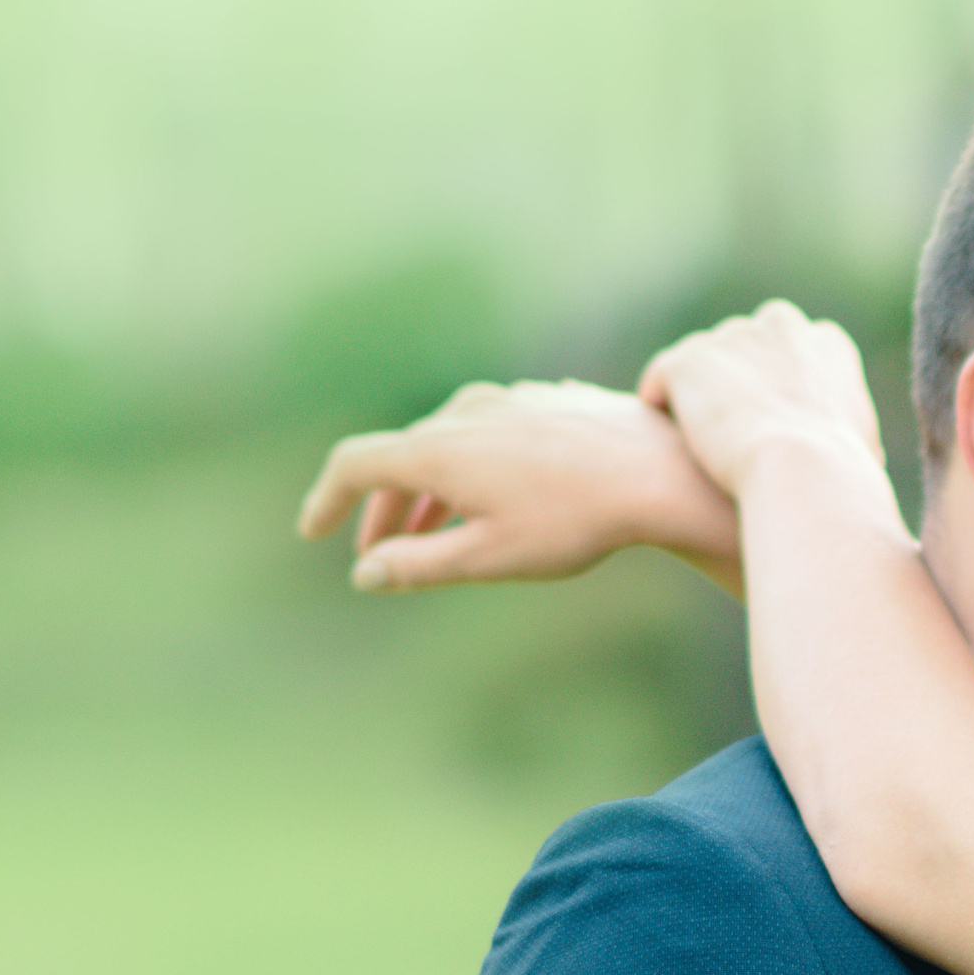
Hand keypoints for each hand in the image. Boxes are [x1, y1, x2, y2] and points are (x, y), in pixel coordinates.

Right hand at [297, 379, 739, 592]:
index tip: (312, 532)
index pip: (355, 465)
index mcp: (438, 448)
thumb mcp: (486, 558)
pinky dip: (475, 469)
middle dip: (383, 509)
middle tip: (379, 555)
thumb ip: (418, 566)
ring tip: (434, 534)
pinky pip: (492, 434)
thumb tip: (365, 574)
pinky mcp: (547, 400)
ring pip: (449, 443)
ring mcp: (509, 400)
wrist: (661, 473)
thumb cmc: (575, 522)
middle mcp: (465, 412)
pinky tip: (498, 500)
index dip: (326, 500)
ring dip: (431, 490)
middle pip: (402, 456)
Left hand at [637, 300, 883, 495]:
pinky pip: (660, 381)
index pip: (790, 351)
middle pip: (742, 349)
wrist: (803, 469)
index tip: (770, 427)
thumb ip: (855, 438)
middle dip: (733, 385)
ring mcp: (730, 339)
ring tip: (694, 446)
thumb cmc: (842, 475)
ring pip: (700, 364)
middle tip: (728, 437)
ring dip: (695, 398)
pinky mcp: (686, 362)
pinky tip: (665, 441)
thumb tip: (862, 459)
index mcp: (826, 342)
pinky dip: (660, 407)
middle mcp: (779, 325)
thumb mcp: (864, 450)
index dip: (775, 389)